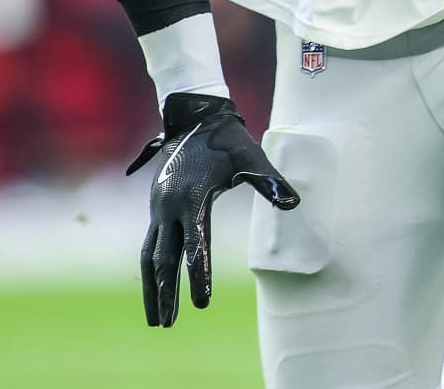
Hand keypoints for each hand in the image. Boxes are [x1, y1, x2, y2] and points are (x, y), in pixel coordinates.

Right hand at [127, 92, 298, 325]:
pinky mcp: (156, 206)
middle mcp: (170, 207)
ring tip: (156, 319)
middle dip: (166, 293)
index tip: (202, 303)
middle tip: (168, 325)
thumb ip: (269, 181)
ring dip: (152, 287)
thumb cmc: (227, 140)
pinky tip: (154, 285)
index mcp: (193, 198)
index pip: (196, 246)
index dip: (199, 275)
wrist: (194, 119)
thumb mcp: (250, 157)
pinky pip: (149, 243)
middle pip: (165, 259)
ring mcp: (159, 207)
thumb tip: (294, 204)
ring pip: (150, 256)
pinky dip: (150, 267)